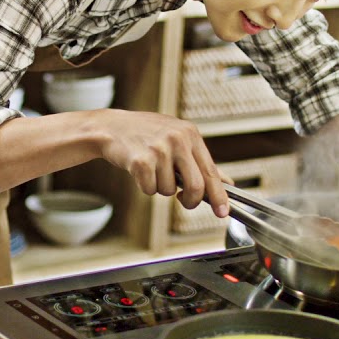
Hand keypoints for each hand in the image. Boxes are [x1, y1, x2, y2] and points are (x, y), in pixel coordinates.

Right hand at [90, 109, 228, 215]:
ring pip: (169, 190)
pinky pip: (150, 189)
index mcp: (190, 134)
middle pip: (196, 186)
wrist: (111, 127)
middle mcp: (177, 139)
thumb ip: (201, 162)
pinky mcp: (141, 161)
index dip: (219, 195)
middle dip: (190, 201)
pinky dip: (145, 186)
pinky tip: (140, 170)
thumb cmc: (146, 134)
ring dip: (160, 187)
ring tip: (152, 170)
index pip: (211, 171)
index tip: (223, 212)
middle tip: (182, 200)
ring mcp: (159, 149)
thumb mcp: (178, 139)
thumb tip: (227, 183)